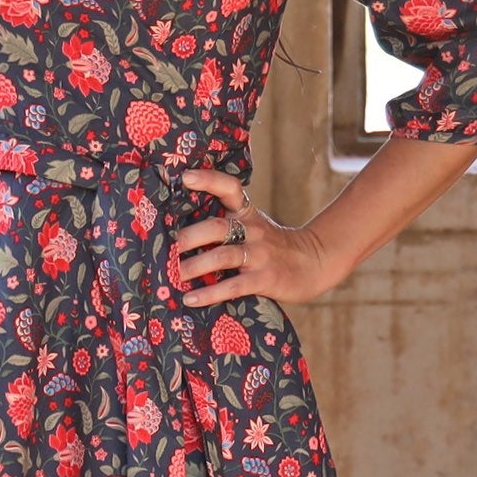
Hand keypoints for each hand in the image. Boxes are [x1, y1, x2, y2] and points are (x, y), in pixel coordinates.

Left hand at [174, 168, 345, 307]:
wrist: (314, 262)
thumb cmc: (272, 246)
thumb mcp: (253, 226)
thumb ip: (226, 224)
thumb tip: (176, 232)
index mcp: (247, 213)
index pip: (229, 188)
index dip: (208, 180)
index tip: (185, 177)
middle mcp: (253, 230)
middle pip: (216, 227)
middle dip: (187, 237)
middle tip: (162, 248)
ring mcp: (260, 254)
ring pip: (222, 256)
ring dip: (193, 267)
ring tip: (171, 276)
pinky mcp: (265, 279)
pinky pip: (234, 286)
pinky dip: (210, 294)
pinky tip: (191, 299)